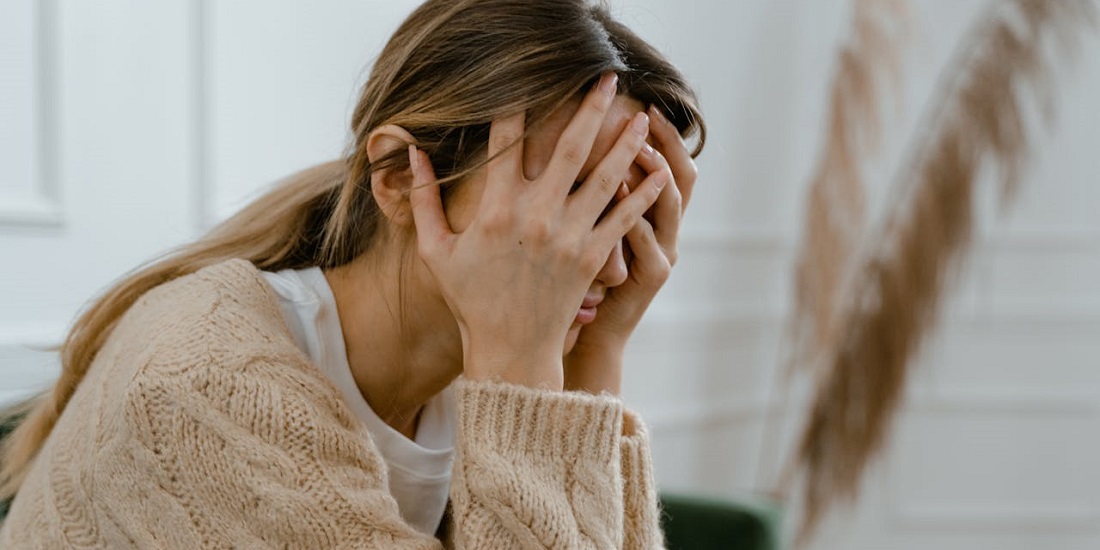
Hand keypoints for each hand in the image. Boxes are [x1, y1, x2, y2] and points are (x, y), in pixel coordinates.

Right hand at [408, 74, 670, 390]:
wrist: (510, 350)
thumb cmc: (471, 299)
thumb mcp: (435, 251)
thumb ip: (422, 201)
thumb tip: (413, 154)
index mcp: (495, 209)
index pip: (506, 142)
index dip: (516, 106)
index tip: (527, 79)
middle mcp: (536, 216)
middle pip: (570, 147)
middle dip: (591, 108)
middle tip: (607, 78)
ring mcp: (569, 236)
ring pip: (606, 176)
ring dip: (625, 142)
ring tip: (642, 116)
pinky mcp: (593, 257)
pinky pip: (624, 217)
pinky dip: (643, 194)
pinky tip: (658, 171)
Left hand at [564, 105, 697, 394]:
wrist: (587, 335)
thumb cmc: (579, 280)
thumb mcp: (588, 231)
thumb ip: (587, 193)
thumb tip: (566, 142)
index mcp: (651, 215)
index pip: (666, 163)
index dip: (662, 134)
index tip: (642, 103)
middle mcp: (665, 230)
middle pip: (681, 175)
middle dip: (666, 142)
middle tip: (646, 114)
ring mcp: (663, 253)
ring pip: (670, 205)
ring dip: (654, 174)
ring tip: (637, 149)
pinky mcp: (651, 277)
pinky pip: (648, 242)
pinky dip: (637, 218)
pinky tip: (621, 196)